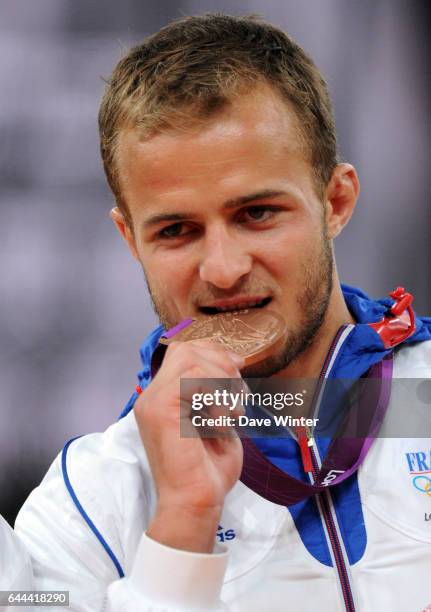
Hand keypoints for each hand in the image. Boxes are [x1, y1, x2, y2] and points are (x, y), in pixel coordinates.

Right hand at [134, 339, 244, 552]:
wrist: (196, 503)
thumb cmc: (208, 470)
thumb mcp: (217, 420)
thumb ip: (217, 392)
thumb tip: (233, 362)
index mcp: (163, 397)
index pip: (182, 351)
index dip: (214, 352)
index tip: (239, 368)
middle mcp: (153, 395)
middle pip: (185, 349)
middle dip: (220, 362)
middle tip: (238, 394)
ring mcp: (153, 401)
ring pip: (190, 358)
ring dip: (221, 380)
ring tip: (232, 412)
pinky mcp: (160, 410)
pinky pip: (192, 379)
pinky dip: (216, 395)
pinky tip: (223, 421)